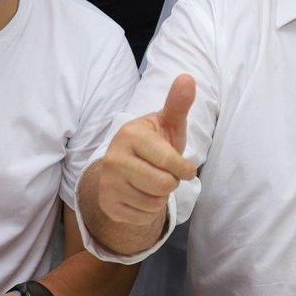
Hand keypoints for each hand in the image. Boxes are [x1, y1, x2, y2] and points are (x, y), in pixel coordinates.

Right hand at [94, 76, 196, 227]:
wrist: (126, 168)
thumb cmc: (155, 143)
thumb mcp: (168, 123)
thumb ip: (178, 104)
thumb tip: (188, 78)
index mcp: (130, 134)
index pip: (169, 161)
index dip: (184, 168)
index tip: (185, 168)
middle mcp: (113, 158)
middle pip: (162, 185)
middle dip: (171, 183)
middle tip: (164, 174)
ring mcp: (107, 182)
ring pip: (153, 203)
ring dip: (160, 197)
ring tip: (151, 182)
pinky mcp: (107, 204)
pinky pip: (142, 216)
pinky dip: (148, 210)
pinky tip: (140, 195)